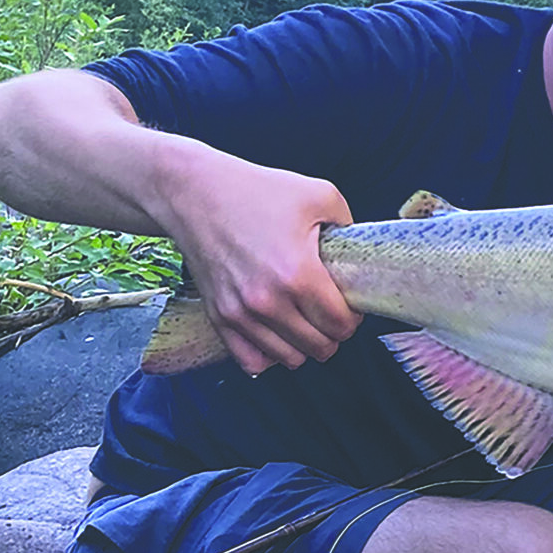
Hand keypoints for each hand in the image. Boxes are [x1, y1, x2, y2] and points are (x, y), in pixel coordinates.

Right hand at [159, 148, 361, 376]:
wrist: (192, 192)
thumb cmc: (256, 190)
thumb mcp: (319, 195)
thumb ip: (350, 227)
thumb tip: (360, 258)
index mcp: (298, 274)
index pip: (341, 325)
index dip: (353, 316)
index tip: (347, 302)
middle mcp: (268, 302)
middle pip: (320, 347)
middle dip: (333, 333)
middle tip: (328, 310)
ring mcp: (240, 314)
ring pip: (291, 359)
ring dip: (304, 344)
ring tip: (304, 320)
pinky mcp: (219, 317)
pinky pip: (253, 361)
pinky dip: (270, 354)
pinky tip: (277, 332)